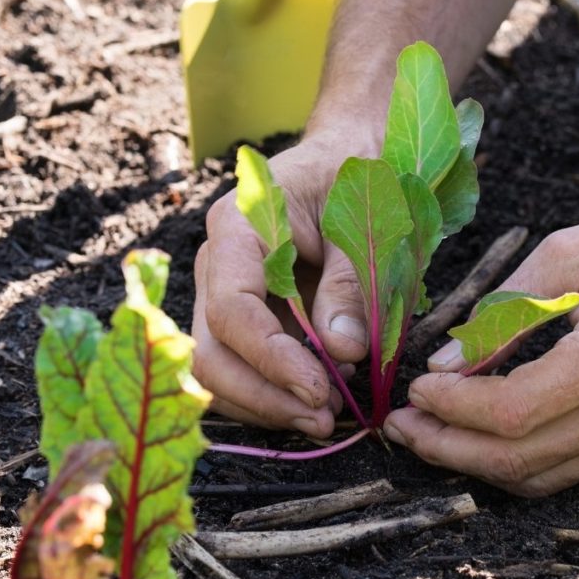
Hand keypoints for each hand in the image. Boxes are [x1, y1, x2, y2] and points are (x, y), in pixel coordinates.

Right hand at [192, 129, 376, 436]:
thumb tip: (341, 351)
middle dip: (263, 395)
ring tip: (325, 417)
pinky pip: (241, 367)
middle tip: (323, 419)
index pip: (232, 309)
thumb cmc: (361, 182)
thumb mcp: (368, 228)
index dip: (271, 359)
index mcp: (240, 227)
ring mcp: (224, 292)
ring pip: (217, 368)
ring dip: (266, 404)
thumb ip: (351, 286)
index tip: (318, 390)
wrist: (354, 159)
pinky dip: (273, 392)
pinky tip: (318, 399)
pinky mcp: (245, 317)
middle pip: (210, 350)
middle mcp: (218, 263)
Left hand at [383, 197, 578, 495]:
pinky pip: (567, 469)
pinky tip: (480, 437)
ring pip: (540, 477)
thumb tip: (448, 363)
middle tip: (400, 426)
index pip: (511, 410)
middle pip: (518, 458)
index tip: (413, 390)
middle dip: (447, 448)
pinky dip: (515, 461)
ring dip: (474, 463)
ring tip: (427, 436)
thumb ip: (505, 312)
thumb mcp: (572, 252)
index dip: (451, 408)